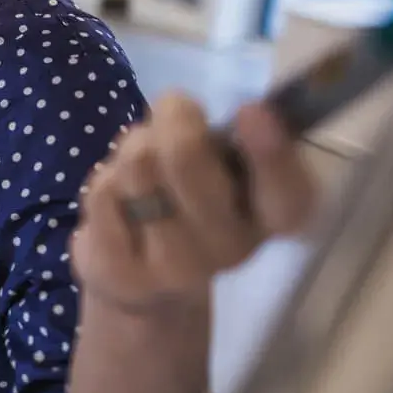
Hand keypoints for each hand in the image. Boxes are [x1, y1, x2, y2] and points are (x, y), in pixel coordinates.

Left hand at [71, 94, 317, 317]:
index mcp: (270, 220)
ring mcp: (174, 268)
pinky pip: (103, 192)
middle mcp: (231, 250)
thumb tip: (199, 109)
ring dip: (132, 147)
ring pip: (138, 166)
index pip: (289, 194)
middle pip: (185, 157)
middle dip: (171, 120)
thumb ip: (226, 142)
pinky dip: (105, 180)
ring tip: (140, 163)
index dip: (271, 152)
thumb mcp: (225, 174)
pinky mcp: (121, 272)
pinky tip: (119, 201)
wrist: (146, 284)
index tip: (250, 111)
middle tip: (170, 117)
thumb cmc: (191, 206)